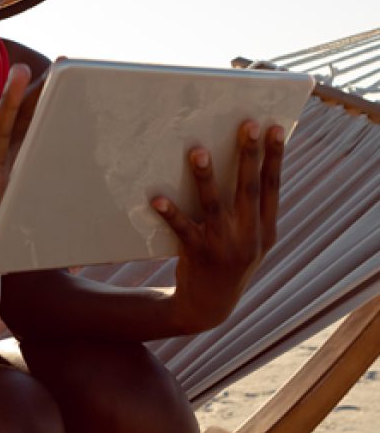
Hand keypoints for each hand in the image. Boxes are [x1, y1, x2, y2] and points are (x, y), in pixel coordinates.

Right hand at [0, 63, 45, 262]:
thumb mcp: (19, 184)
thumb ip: (39, 165)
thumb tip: (78, 152)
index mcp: (13, 152)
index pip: (31, 115)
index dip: (46, 89)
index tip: (64, 60)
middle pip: (13, 116)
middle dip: (27, 87)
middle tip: (35, 58)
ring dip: (6, 106)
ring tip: (15, 81)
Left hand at [151, 121, 283, 332]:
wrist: (210, 307)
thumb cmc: (230, 259)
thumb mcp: (252, 239)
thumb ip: (251, 208)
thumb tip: (243, 160)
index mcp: (266, 230)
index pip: (273, 187)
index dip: (275, 157)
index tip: (275, 128)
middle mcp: (249, 238)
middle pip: (249, 189)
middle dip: (249, 155)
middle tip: (249, 125)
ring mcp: (224, 247)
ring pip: (214, 206)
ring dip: (206, 177)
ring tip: (199, 150)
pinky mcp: (198, 255)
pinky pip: (182, 230)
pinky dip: (170, 213)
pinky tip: (157, 198)